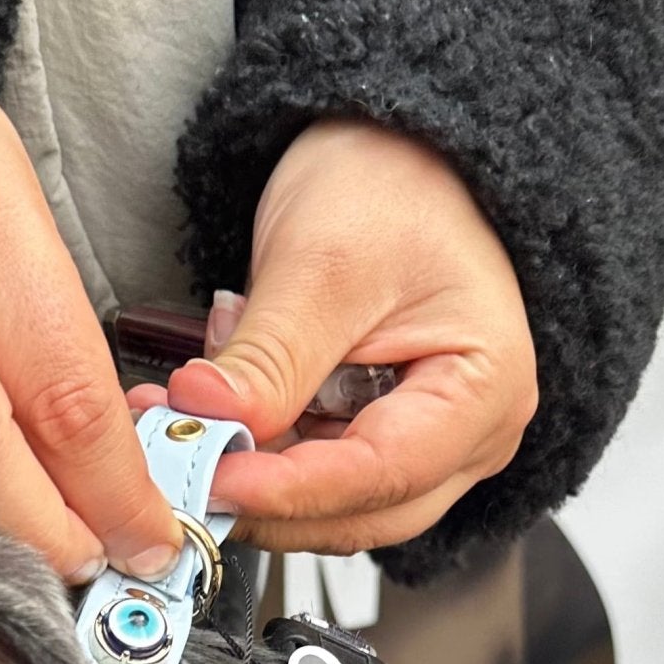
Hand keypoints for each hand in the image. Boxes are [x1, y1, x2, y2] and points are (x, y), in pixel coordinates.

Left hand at [157, 120, 536, 553]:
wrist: (399, 152)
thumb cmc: (394, 185)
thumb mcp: (323, 261)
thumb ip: (271, 355)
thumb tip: (209, 419)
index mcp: (485, 390)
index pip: (383, 474)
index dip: (292, 490)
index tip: (213, 478)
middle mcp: (468, 435)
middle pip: (360, 511)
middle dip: (265, 498)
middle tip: (178, 468)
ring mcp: (426, 442)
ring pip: (331, 504)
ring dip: (250, 478)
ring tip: (180, 421)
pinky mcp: (377, 436)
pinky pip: (313, 471)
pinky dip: (255, 456)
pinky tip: (211, 411)